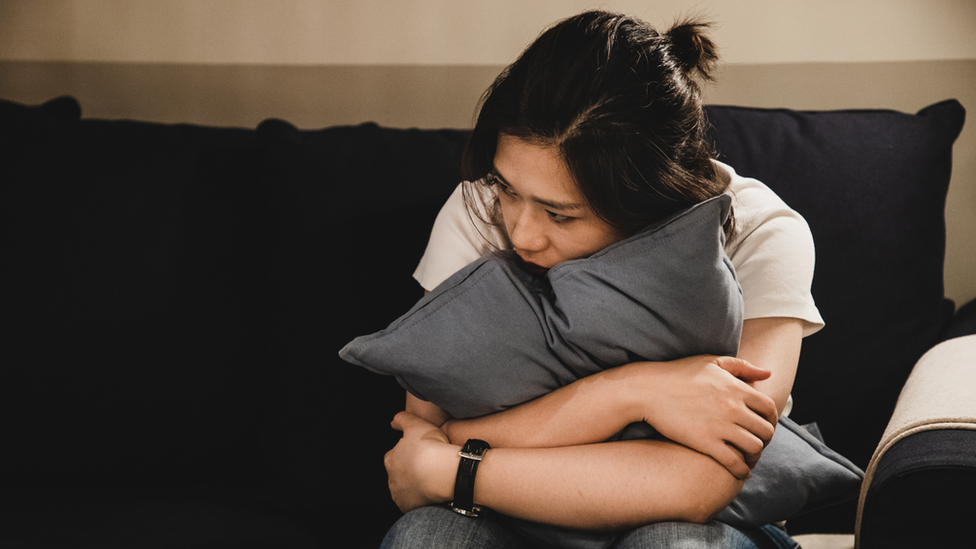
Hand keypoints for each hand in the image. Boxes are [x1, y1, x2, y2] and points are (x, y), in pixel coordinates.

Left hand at [384, 411, 458, 512]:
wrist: (444, 474)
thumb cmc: (431, 448)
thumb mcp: (416, 424)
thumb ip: (402, 419)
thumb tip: (394, 422)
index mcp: (391, 459)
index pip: (395, 455)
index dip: (408, 452)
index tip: (421, 451)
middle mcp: (392, 479)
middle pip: (400, 473)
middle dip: (411, 470)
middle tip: (428, 465)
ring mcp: (400, 495)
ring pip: (407, 489)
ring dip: (416, 484)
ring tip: (432, 479)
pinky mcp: (410, 508)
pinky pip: (415, 502)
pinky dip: (422, 498)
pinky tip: (433, 491)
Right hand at [632, 355, 777, 479]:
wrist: (648, 390)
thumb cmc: (678, 374)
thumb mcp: (711, 362)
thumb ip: (742, 366)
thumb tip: (768, 373)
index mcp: (736, 387)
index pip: (769, 408)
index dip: (772, 419)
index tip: (764, 425)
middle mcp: (733, 407)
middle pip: (765, 430)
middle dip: (765, 439)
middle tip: (757, 443)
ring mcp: (720, 426)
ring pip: (754, 447)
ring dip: (755, 455)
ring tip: (748, 457)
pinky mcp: (706, 442)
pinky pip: (734, 462)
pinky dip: (742, 470)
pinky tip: (740, 472)